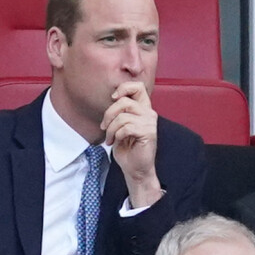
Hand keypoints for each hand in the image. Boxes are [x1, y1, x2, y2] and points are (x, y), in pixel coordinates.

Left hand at [100, 81, 162, 207]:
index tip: (113, 98)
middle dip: (108, 114)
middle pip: (124, 101)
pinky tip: (115, 142)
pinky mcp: (148, 133)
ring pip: (122, 116)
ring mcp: (150, 122)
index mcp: (143, 108)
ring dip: (110, 129)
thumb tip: (112, 99)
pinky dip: (116, 135)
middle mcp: (149, 112)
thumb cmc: (126, 148)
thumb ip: (119, 111)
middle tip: (104, 127)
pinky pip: (126, 128)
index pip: (137, 87)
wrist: (134, 168)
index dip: (123, 88)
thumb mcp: (119, 126)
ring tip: (109, 138)